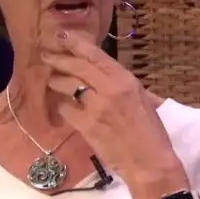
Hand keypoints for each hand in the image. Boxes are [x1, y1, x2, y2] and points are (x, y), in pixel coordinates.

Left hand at [40, 31, 187, 198]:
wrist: (149, 162)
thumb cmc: (152, 133)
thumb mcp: (145, 100)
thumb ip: (125, 85)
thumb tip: (110, 75)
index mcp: (126, 80)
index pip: (95, 55)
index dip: (76, 43)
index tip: (62, 36)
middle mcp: (109, 89)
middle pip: (76, 67)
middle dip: (58, 59)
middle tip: (46, 55)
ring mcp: (95, 107)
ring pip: (66, 85)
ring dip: (57, 81)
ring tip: (52, 79)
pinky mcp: (85, 126)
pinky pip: (65, 108)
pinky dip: (62, 105)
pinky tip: (63, 106)